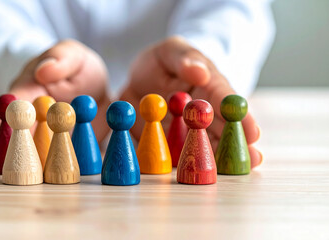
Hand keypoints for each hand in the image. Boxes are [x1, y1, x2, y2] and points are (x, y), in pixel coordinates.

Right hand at [0, 40, 109, 167]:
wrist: (97, 90)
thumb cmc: (79, 67)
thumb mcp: (73, 55)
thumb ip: (60, 59)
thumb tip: (44, 71)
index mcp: (30, 88)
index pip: (15, 101)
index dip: (5, 115)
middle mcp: (32, 114)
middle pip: (16, 129)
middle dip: (4, 143)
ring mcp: (44, 133)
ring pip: (29, 146)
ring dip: (16, 159)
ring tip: (0, 173)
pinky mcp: (59, 146)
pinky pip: (52, 157)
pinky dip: (45, 167)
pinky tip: (38, 178)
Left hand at [121, 36, 261, 167]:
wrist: (139, 77)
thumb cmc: (164, 61)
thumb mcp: (172, 51)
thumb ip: (185, 60)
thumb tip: (201, 72)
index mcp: (209, 86)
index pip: (225, 100)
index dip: (240, 116)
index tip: (253, 130)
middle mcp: (203, 112)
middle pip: (221, 128)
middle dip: (236, 143)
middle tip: (253, 158)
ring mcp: (186, 129)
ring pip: (202, 145)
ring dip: (216, 158)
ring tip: (233, 171)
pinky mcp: (167, 140)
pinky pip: (174, 152)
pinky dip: (181, 162)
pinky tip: (192, 173)